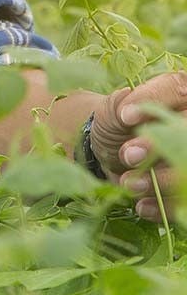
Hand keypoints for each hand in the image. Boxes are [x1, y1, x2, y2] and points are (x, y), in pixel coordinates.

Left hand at [89, 74, 186, 220]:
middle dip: (159, 147)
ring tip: (129, 183)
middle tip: (129, 155)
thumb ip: (123, 105)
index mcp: (181, 94)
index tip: (126, 117)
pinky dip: (165, 206)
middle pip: (185, 133)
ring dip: (161, 181)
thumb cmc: (117, 121)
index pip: (179, 87)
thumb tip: (128, 114)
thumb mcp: (114, 108)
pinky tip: (142, 206)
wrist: (114, 150)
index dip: (155, 101)